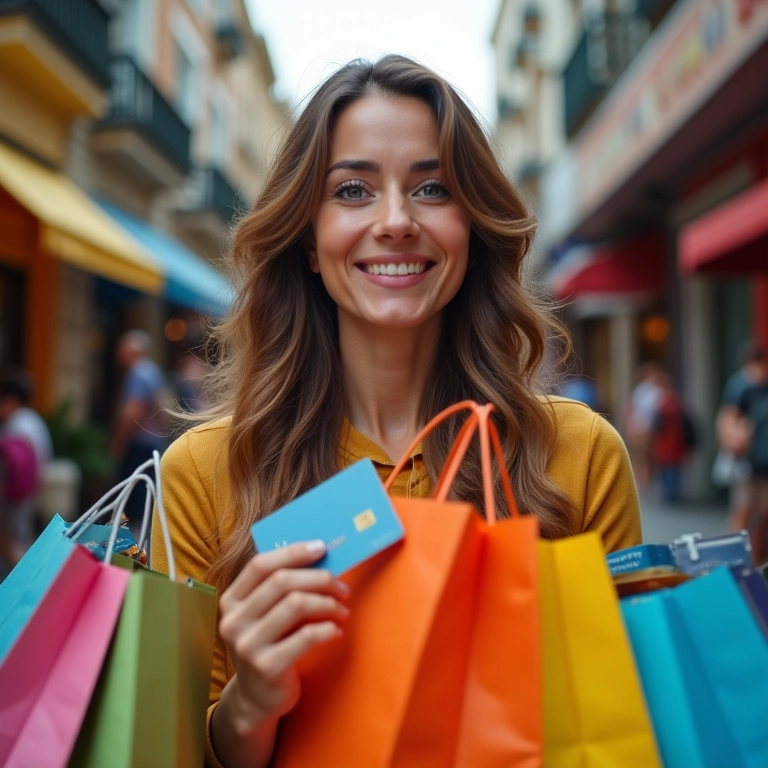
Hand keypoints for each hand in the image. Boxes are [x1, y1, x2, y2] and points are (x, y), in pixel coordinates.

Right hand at [218, 541, 349, 734]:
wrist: (256, 698)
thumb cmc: (269, 644)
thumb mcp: (263, 615)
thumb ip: (278, 589)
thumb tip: (319, 556)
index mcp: (231, 601)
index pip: (260, 564)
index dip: (292, 552)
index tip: (321, 547)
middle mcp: (234, 621)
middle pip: (282, 582)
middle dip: (319, 578)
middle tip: (341, 586)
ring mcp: (248, 645)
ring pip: (296, 604)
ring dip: (327, 603)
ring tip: (342, 610)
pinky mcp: (267, 667)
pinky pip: (306, 636)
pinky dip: (328, 629)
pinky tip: (336, 630)